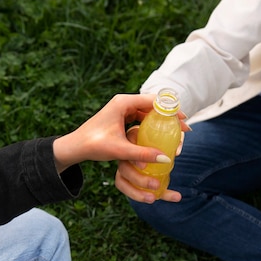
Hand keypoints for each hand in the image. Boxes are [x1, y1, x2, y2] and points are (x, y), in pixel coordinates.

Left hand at [52, 93, 186, 187]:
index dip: (171, 110)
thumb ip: (143, 154)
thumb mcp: (120, 150)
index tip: (184, 120)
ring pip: (148, 112)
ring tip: (177, 132)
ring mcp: (122, 109)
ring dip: (162, 121)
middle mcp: (123, 102)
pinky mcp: (121, 118)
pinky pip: (141, 118)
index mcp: (123, 102)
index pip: (154, 101)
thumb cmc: (94, 145)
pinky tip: (161, 135)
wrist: (75, 146)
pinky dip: (153, 125)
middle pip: (153, 105)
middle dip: (170, 116)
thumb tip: (166, 159)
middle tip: (185, 128)